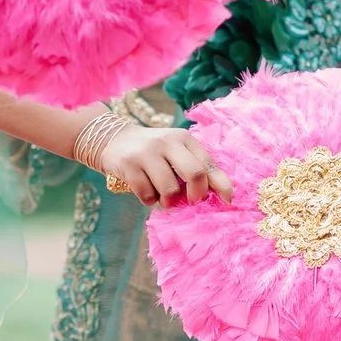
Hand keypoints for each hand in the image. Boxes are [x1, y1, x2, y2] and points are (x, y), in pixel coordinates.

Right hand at [97, 125, 233, 206]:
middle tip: (189, 201)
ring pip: (170, 190)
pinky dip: (148, 199)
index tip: (227, 202)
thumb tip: (222, 195)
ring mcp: (147, 153)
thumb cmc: (153, 153)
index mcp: (184, 139)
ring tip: (161, 195)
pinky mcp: (129, 165)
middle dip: (196, 195)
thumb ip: (195, 167)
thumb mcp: (175, 152)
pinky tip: (145, 190)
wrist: (113, 140)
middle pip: (195, 174)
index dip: (221, 185)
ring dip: (167, 201)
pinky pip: (147, 195)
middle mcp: (167, 142)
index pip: (208, 164)